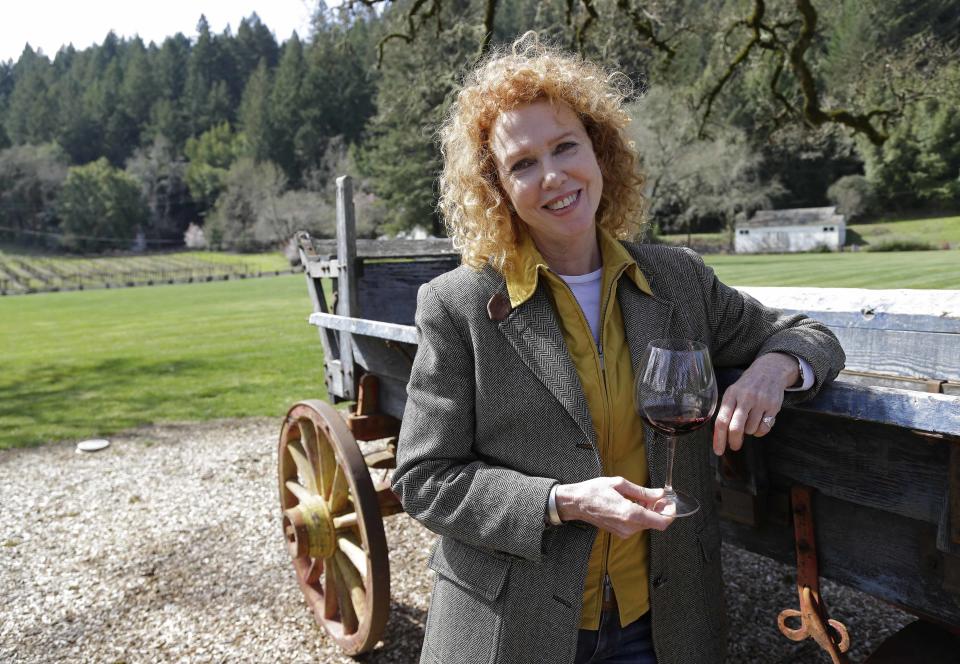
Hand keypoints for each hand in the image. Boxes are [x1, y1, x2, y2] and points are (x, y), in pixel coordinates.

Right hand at [554, 476, 673, 537]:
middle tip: (657, 496)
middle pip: (655, 523)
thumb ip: (643, 492)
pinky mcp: (620, 532)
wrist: (576, 503)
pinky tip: (634, 504)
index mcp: (630, 514)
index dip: (670, 513)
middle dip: (660, 509)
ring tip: (642, 498)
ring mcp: (624, 532)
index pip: (661, 522)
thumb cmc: (594, 492)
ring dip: (650, 512)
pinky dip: (641, 515)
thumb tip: (660, 494)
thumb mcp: (620, 484)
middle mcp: (629, 526)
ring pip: (647, 524)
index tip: (670, 503)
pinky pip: (637, 525)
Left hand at [712, 352, 797, 454]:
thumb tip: (721, 437)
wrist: (769, 371)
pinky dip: (760, 431)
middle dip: (734, 441)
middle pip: (736, 428)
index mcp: (731, 395)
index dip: (719, 439)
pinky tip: (759, 423)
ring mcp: (760, 402)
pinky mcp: (773, 406)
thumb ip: (727, 411)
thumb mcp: (733, 393)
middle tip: (734, 446)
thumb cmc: (747, 387)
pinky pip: (764, 428)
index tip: (718, 451)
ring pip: (751, 430)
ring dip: (749, 432)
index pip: (722, 420)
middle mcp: (745, 398)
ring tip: (750, 422)